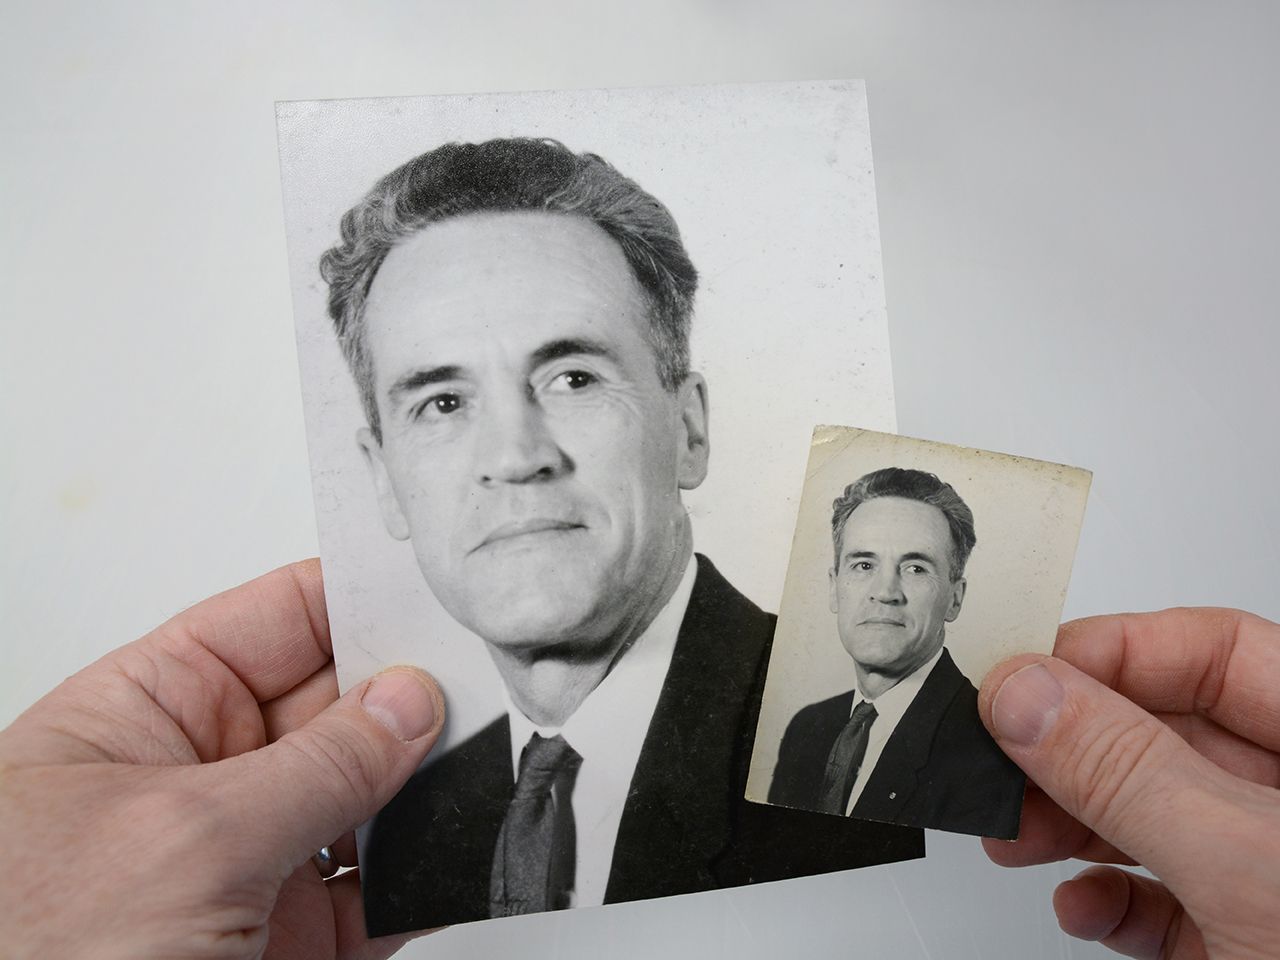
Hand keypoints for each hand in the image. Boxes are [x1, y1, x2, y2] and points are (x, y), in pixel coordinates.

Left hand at [0, 559, 444, 959]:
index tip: (439, 589)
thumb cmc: (26, 957)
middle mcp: (205, 779)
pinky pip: (382, 889)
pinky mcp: (290, 941)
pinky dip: (431, 875)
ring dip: (433, 786)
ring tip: (489, 766)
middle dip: (415, 694)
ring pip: (373, 797)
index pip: (277, 620)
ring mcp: (251, 863)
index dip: (358, 595)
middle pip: (340, 704)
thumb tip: (408, 702)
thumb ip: (316, 766)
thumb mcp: (184, 842)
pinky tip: (463, 854)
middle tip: (488, 684)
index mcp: (148, 714)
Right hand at [979, 609, 1279, 958]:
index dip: (1114, 654)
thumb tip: (1027, 694)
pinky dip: (1108, 901)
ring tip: (1017, 835)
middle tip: (1002, 766)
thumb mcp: (1252, 869)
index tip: (1024, 683)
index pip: (1217, 653)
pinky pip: (1163, 899)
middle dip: (1071, 750)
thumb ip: (1130, 771)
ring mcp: (1277, 879)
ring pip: (1154, 815)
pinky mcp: (1251, 944)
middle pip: (1168, 733)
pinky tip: (1082, 909)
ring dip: (1071, 824)